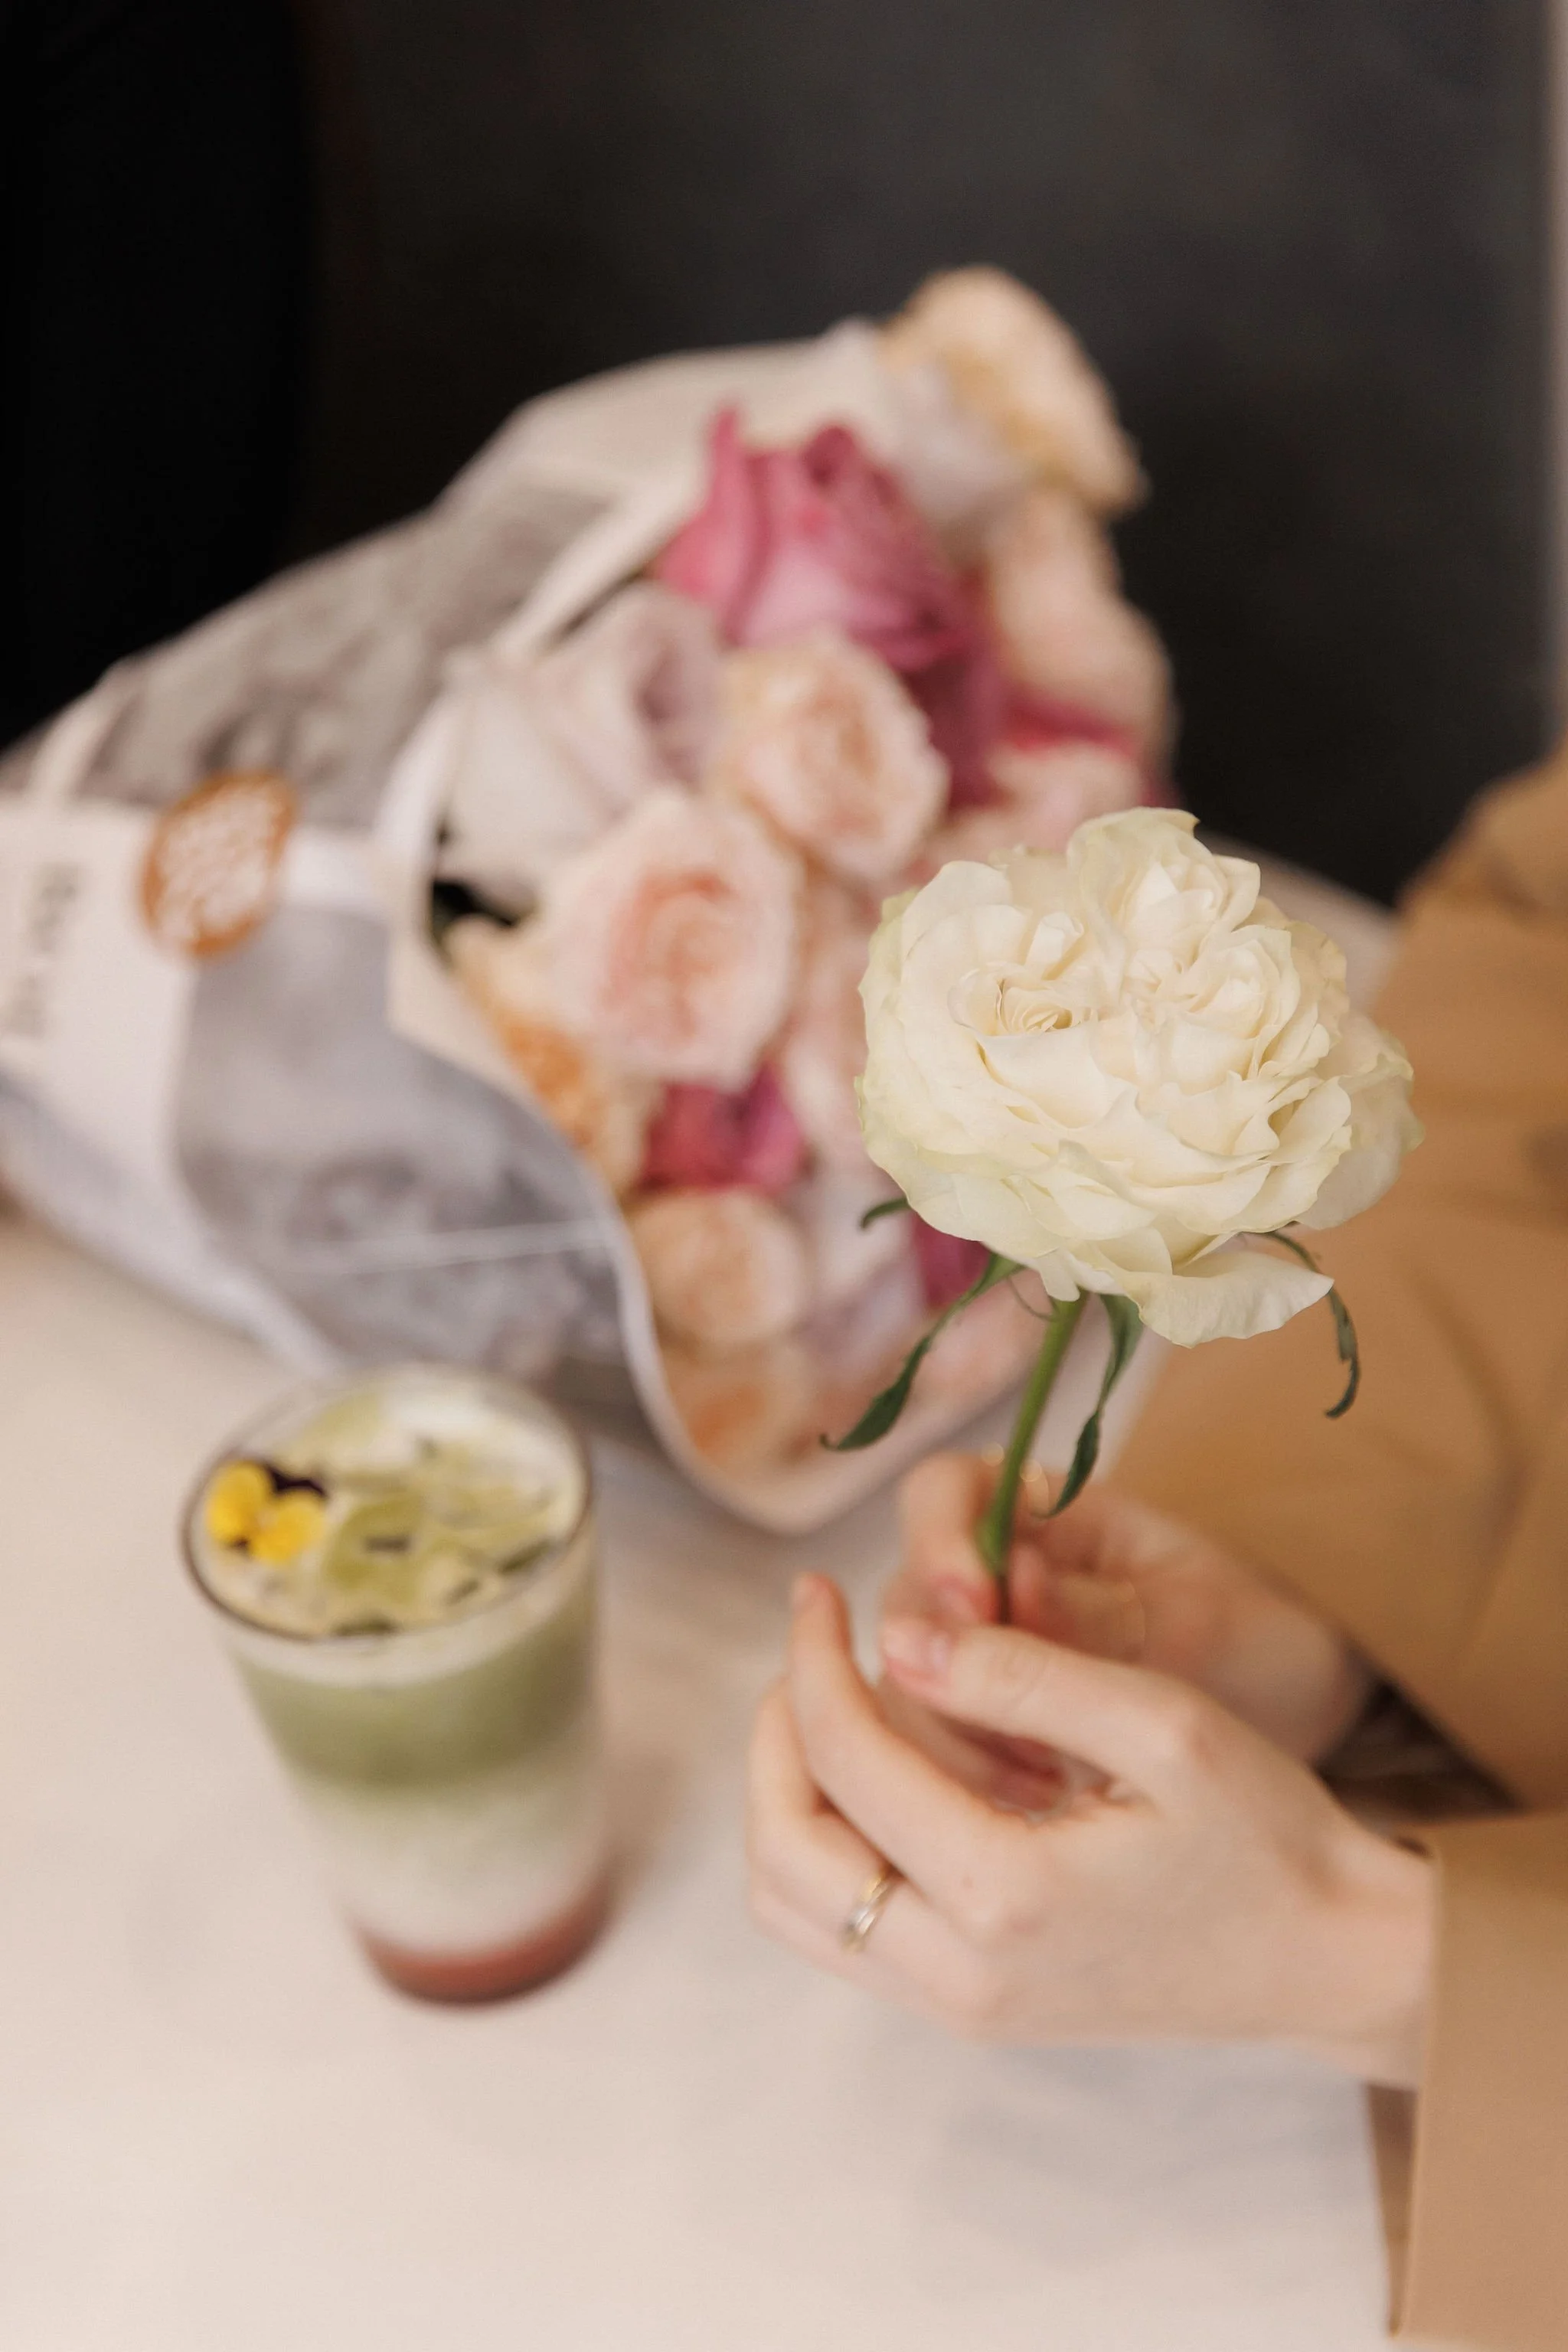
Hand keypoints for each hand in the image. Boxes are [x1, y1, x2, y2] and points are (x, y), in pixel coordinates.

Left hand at [748, 1575, 1430, 2084]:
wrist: (1325, 1958)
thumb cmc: (1264, 1831)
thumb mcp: (1163, 1722)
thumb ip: (1023, 1673)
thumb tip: (896, 1635)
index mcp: (1006, 1895)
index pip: (845, 1761)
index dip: (813, 1658)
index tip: (815, 1589)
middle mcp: (961, 1972)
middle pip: (783, 1851)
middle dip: (773, 1732)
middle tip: (808, 1648)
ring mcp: (960, 2005)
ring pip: (794, 1906)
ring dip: (786, 1795)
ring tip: (829, 1703)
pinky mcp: (970, 2009)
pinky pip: (841, 1933)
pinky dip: (825, 1844)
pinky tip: (878, 1771)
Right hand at [881, 1455, 1373, 1790]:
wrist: (1305, 1720)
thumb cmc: (1264, 1647)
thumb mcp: (1200, 1627)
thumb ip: (1093, 1620)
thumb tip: (974, 1618)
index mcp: (1045, 1510)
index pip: (941, 1493)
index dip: (938, 1541)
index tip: (978, 1604)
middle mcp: (994, 1573)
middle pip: (903, 1599)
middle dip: (940, 1669)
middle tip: (1022, 1727)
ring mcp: (984, 1651)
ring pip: (904, 1685)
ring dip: (951, 1737)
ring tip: (1045, 1782)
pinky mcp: (989, 1723)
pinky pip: (936, 1748)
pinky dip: (970, 1780)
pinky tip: (1041, 1805)